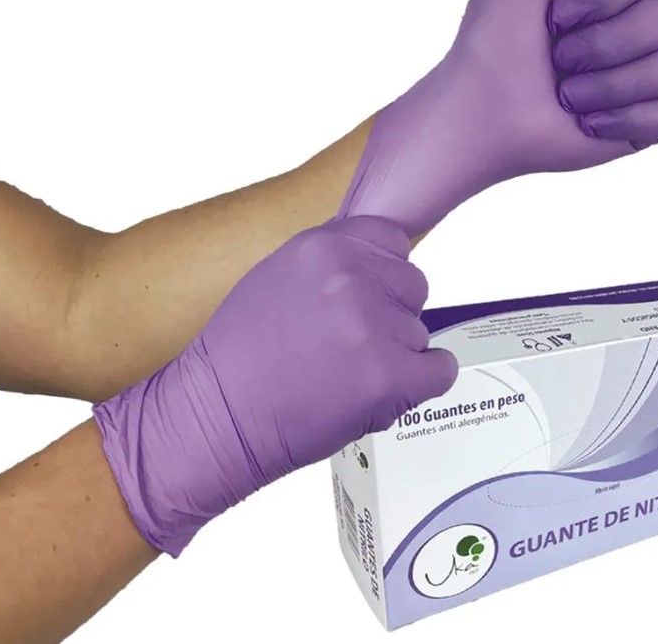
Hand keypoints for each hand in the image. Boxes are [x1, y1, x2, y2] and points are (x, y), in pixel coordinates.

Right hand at [93, 217, 456, 555]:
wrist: (217, 417)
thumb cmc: (240, 354)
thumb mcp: (277, 275)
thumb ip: (332, 261)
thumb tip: (378, 262)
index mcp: (325, 245)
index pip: (394, 241)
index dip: (384, 273)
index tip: (368, 297)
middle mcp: (352, 277)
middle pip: (413, 285)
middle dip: (392, 314)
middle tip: (351, 345)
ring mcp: (372, 326)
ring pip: (420, 332)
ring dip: (396, 354)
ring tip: (345, 375)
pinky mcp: (388, 375)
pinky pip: (440, 369)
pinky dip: (422, 382)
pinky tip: (387, 390)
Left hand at [339, 0, 657, 235]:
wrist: (478, 115)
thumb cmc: (489, 38)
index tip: (554, 16)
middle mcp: (630, 29)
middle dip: (602, 45)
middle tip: (555, 63)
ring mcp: (640, 78)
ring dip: (609, 85)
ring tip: (565, 97)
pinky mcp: (642, 126)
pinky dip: (631, 120)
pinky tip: (589, 125)